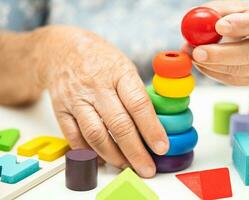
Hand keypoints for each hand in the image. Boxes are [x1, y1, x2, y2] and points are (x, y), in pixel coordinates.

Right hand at [34, 26, 168, 176]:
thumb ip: (136, 94)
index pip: (138, 104)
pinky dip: (89, 152)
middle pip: (118, 125)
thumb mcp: (124, 66)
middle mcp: (97, 86)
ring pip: (96, 135)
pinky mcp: (61, 109)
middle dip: (135, 152)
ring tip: (126, 165)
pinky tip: (102, 158)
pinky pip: (74, 137)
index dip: (152, 129)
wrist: (63, 49)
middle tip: (147, 168)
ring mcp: (76, 99)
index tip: (162, 147)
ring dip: (113, 156)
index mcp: (119, 73)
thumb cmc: (100, 59)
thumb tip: (153, 125)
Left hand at [183, 0, 248, 85]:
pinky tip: (200, 62)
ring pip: (239, 71)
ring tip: (192, 54)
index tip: (219, 26)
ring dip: (211, 65)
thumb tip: (192, 19)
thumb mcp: (231, 11)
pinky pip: (230, 79)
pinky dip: (211, 71)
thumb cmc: (240, 21)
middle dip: (222, 55)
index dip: (242, 25)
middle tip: (198, 52)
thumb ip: (216, 12)